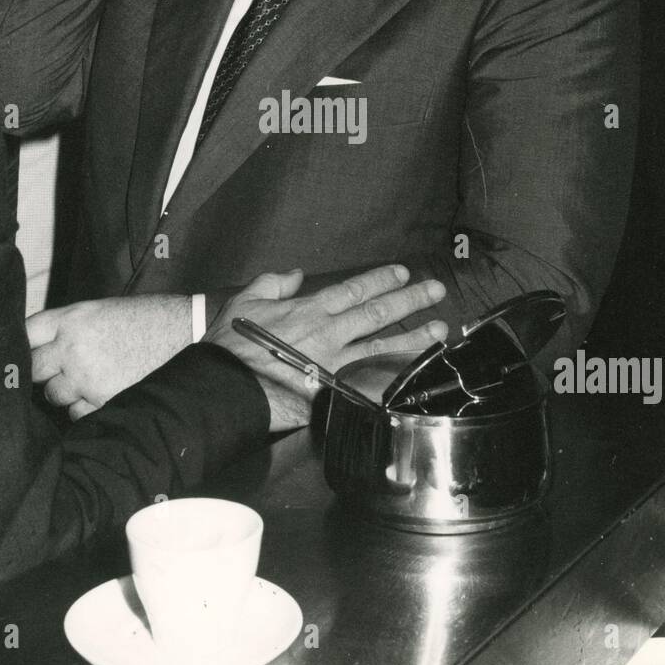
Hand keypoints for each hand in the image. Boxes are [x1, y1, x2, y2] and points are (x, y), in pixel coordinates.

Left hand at [30, 295, 192, 419]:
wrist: (192, 334)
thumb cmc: (152, 318)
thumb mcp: (108, 309)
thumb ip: (75, 326)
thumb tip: (49, 346)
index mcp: (75, 318)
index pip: (27, 332)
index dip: (25, 343)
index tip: (27, 351)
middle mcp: (74, 348)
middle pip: (33, 368)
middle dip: (42, 371)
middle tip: (55, 371)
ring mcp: (87, 378)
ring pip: (54, 395)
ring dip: (66, 391)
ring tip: (90, 380)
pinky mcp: (104, 402)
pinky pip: (78, 414)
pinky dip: (85, 408)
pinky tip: (104, 394)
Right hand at [205, 266, 447, 432]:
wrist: (225, 388)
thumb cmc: (232, 344)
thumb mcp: (246, 300)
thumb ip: (274, 283)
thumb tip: (297, 274)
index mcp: (310, 309)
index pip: (354, 289)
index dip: (381, 279)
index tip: (402, 272)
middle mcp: (329, 334)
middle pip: (378, 313)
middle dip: (410, 300)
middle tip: (436, 290)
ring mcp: (334, 365)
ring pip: (382, 348)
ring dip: (414, 338)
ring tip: (439, 330)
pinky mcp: (332, 392)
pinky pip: (370, 384)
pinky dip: (394, 379)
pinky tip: (414, 376)